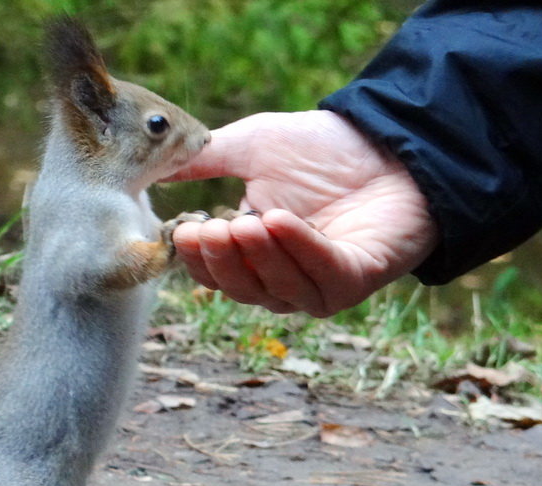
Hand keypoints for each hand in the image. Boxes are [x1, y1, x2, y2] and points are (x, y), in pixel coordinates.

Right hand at [168, 110, 437, 316]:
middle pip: (241, 289)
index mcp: (255, 259)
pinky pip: (322, 275)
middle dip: (223, 261)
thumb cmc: (323, 150)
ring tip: (245, 220)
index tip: (186, 229)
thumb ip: (203, 161)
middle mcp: (284, 282)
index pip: (215, 275)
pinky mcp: (356, 281)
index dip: (198, 258)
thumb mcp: (251, 148)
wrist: (390, 140)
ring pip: (277, 289)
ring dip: (259, 257)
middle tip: (212, 227)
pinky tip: (280, 220)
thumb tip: (151, 169)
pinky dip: (300, 251)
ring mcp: (320, 288)